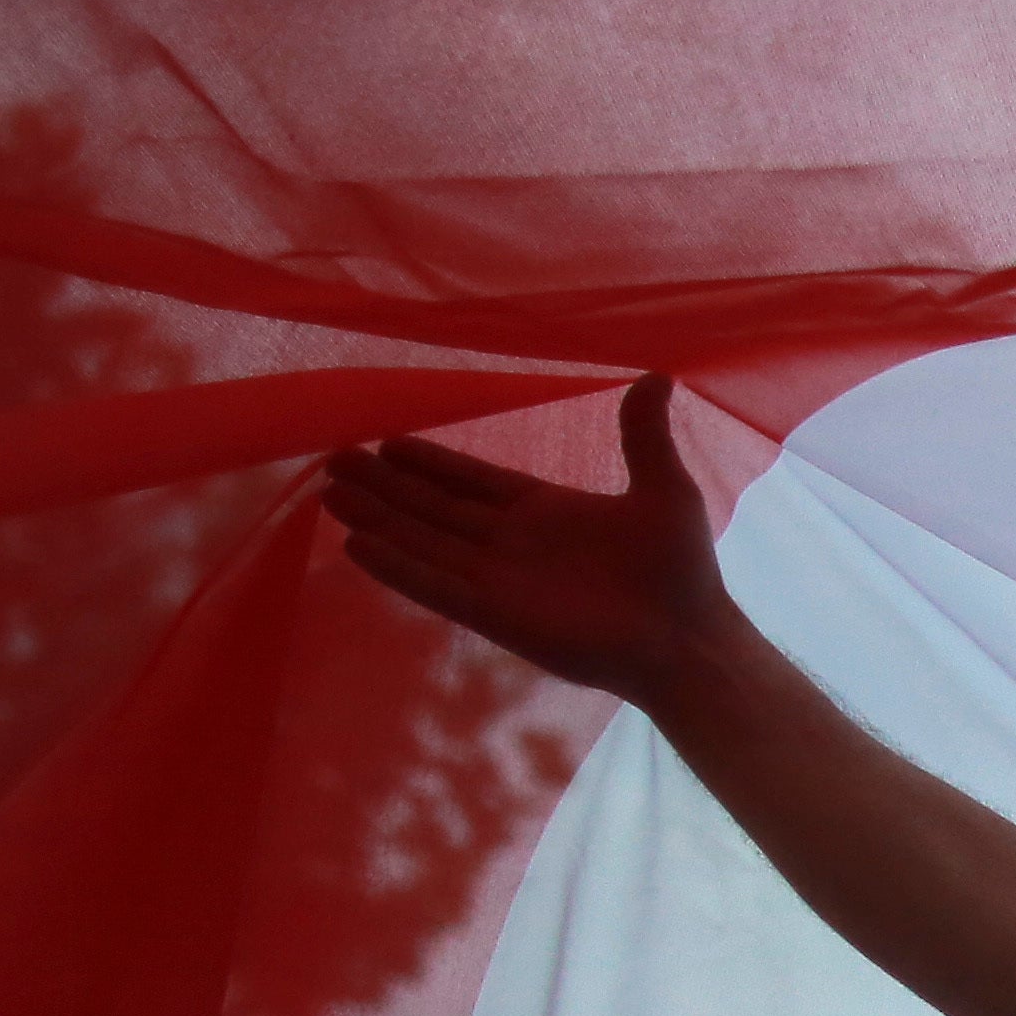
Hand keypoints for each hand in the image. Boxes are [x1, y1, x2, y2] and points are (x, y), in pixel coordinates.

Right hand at [321, 373, 738, 706]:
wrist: (687, 638)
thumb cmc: (680, 570)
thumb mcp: (664, 489)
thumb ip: (644, 436)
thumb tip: (657, 377)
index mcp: (546, 513)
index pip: (474, 481)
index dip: (432, 463)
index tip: (389, 442)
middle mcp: (512, 544)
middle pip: (435, 508)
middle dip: (386, 486)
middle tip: (335, 461)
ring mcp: (499, 580)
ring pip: (424, 541)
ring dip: (379, 520)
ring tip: (329, 496)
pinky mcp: (495, 614)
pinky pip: (435, 586)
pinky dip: (398, 567)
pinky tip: (357, 546)